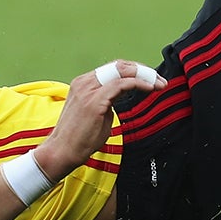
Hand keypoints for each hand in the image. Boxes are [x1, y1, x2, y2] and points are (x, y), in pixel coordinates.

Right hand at [31, 60, 166, 177]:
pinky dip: (139, 83)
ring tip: (159, 84)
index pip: (114, 69)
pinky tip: (150, 87)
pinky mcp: (94, 100)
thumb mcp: (97, 113)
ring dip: (144, 75)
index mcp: (83, 83)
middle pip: (119, 66)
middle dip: (142, 70)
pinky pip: (122, 84)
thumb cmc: (78, 138)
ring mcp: (88, 89)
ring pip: (122, 71)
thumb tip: (122, 95)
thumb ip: (109, 101)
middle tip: (159, 80)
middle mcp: (84, 82)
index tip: (151, 79)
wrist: (61, 153)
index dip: (135, 71)